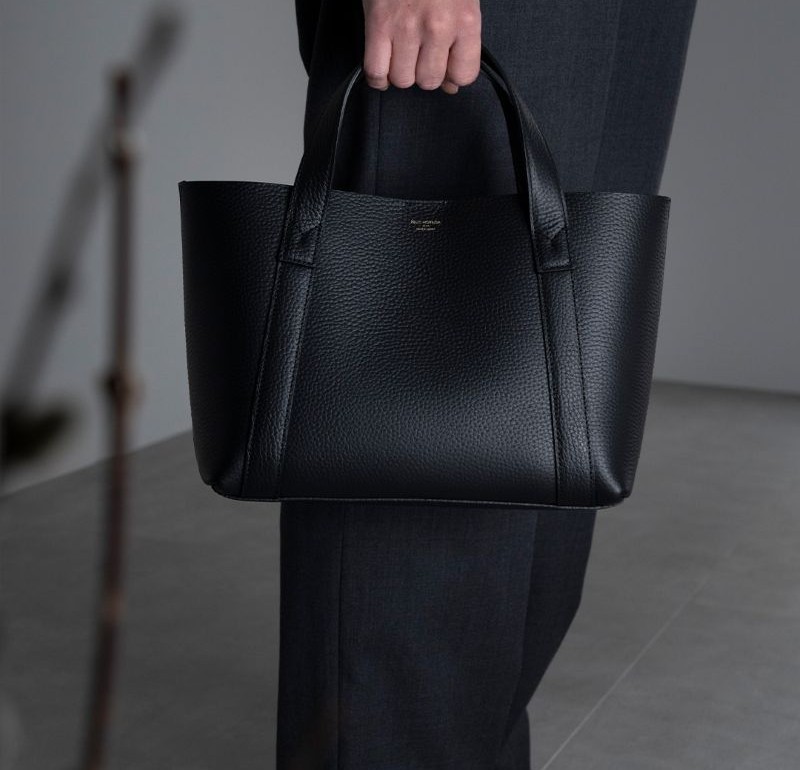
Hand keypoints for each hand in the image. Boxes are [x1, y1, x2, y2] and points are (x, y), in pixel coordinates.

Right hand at [362, 0, 480, 93]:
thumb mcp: (462, 1)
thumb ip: (462, 43)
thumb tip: (451, 86)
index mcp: (465, 20)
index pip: (464, 76)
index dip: (453, 76)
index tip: (446, 66)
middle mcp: (438, 26)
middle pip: (430, 81)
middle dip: (424, 73)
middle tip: (420, 54)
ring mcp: (406, 26)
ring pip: (403, 80)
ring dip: (400, 73)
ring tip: (401, 54)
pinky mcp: (379, 24)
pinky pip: (376, 71)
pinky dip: (378, 77)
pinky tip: (383, 68)